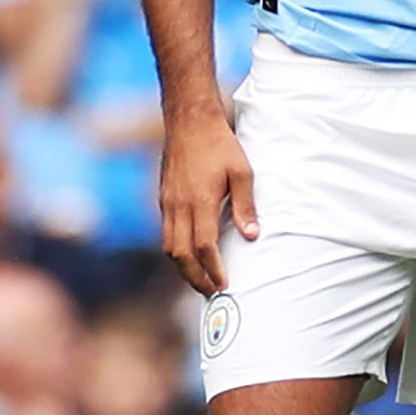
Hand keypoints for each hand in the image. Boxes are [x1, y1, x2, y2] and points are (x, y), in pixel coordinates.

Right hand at [158, 111, 255, 293]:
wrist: (189, 122)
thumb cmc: (219, 145)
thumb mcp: (242, 172)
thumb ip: (245, 206)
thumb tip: (252, 236)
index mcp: (200, 202)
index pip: (205, 247)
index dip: (214, 269)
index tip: (225, 284)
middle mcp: (179, 206)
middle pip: (181, 255)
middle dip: (195, 278)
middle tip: (211, 292)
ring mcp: (167, 203)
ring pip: (169, 247)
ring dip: (183, 268)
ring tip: (200, 280)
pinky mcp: (163, 198)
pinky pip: (166, 233)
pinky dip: (176, 250)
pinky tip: (189, 255)